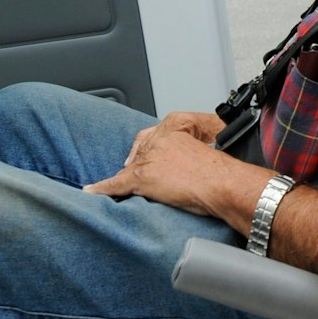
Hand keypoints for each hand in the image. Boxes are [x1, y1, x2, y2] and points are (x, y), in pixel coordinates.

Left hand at [82, 110, 242, 216]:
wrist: (225, 184)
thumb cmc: (224, 172)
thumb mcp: (213, 145)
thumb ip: (200, 145)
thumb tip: (197, 156)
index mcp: (176, 126)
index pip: (154, 134)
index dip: (151, 147)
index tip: (151, 155)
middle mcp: (159, 139)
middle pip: (140, 150)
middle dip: (140, 163)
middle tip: (144, 175)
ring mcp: (149, 158)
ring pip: (130, 167)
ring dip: (127, 179)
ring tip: (126, 187)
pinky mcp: (142, 178)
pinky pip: (116, 184)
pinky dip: (103, 189)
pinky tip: (92, 191)